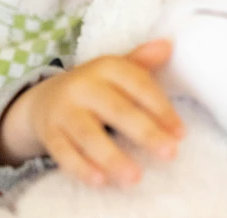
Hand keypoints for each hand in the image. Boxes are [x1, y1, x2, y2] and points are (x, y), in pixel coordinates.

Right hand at [0, 40, 183, 186]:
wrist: (46, 97)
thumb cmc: (97, 85)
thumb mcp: (118, 69)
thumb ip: (143, 61)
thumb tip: (168, 45)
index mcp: (107, 67)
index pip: (139, 86)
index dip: (162, 109)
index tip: (180, 133)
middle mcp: (83, 86)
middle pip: (117, 111)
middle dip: (146, 133)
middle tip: (170, 153)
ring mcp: (64, 110)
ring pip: (89, 135)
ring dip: (113, 157)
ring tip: (135, 177)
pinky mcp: (49, 133)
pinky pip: (64, 153)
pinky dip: (81, 168)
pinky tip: (101, 180)